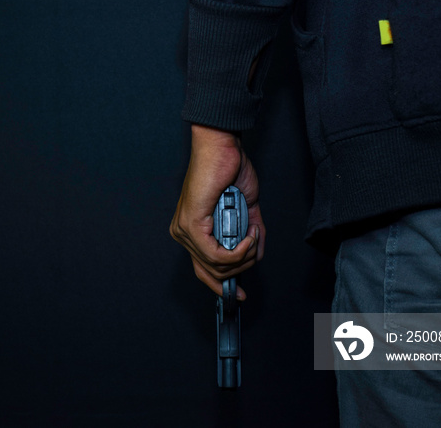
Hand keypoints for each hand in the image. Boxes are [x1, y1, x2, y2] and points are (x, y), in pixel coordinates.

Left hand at [170, 124, 265, 299]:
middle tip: (254, 252)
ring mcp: (184, 230)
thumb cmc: (229, 169)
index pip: (202, 269)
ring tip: (253, 236)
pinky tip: (248, 237)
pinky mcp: (191, 224)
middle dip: (238, 271)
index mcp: (193, 230)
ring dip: (243, 256)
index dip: (221, 285)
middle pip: (210, 272)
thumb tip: (257, 252)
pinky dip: (239, 250)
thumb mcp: (246, 208)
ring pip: (216, 266)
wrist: (222, 147)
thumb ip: (251, 232)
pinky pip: (216, 255)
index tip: (239, 293)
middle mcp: (183, 233)